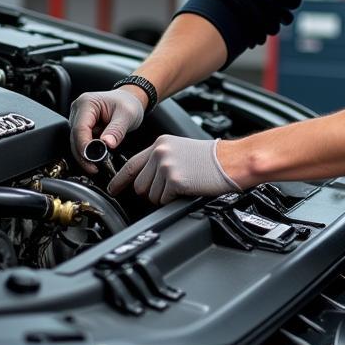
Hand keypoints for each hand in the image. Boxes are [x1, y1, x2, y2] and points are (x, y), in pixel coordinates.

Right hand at [68, 88, 144, 171]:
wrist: (129, 100)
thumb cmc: (128, 103)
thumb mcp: (127, 115)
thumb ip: (117, 130)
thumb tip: (107, 144)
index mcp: (87, 103)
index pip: (80, 129)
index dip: (84, 147)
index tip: (92, 161)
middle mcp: (78, 109)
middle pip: (74, 137)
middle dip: (83, 155)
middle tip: (95, 168)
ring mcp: (77, 118)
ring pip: (75, 142)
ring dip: (85, 155)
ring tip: (97, 164)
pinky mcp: (81, 126)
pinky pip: (80, 142)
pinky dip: (88, 152)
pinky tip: (96, 157)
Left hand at [107, 135, 240, 204]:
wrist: (231, 161)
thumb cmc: (211, 159)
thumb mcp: (181, 150)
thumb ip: (160, 160)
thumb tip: (146, 179)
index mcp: (160, 144)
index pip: (131, 164)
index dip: (120, 180)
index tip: (113, 190)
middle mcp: (160, 152)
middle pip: (139, 184)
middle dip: (151, 192)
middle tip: (170, 189)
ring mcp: (166, 165)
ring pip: (151, 195)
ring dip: (164, 197)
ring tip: (182, 185)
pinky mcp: (174, 179)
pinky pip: (163, 200)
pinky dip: (173, 200)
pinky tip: (187, 189)